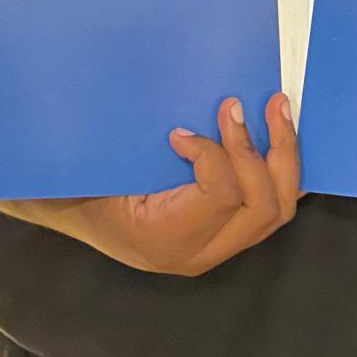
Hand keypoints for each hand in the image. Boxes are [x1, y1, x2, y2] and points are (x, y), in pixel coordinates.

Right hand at [5, 94, 299, 276]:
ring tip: (278, 109)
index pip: (219, 196)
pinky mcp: (223, 238)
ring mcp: (215, 250)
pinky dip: (281, 172)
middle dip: (267, 151)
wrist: (72, 214)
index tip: (181, 131)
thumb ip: (147, 150)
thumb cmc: (85, 186)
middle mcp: (198, 253)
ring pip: (275, 211)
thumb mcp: (106, 169)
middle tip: (257, 103)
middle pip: (262, 208)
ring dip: (283, 157)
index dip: (212, 153)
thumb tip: (182, 119)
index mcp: (166, 239)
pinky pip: (268, 208)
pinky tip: (280, 138)